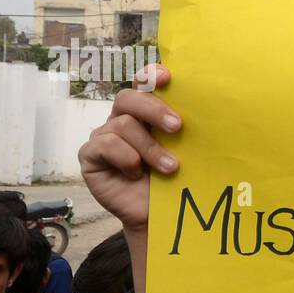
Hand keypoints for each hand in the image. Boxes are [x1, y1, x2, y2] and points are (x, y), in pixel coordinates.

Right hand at [77, 64, 179, 233]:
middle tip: (178, 127)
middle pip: (128, 98)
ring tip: (170, 168)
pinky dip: (127, 159)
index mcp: (143, 114)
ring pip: (123, 125)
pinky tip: (136, 173)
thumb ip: (180, 129)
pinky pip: (107, 145)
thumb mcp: (181, 151)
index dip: (150, 76)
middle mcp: (121, 120)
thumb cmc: (172, 181)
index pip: (141, 85)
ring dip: (150, 148)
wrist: (156, 216)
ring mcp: (102, 136)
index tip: (167, 76)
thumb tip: (204, 109)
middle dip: (154, 109)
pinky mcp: (89, 156)